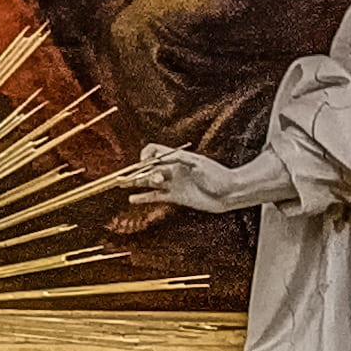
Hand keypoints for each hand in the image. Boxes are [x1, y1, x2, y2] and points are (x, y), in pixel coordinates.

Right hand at [121, 141, 238, 212]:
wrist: (229, 192)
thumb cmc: (217, 175)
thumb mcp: (198, 163)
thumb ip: (180, 159)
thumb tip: (162, 157)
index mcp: (177, 158)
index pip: (154, 151)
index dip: (146, 156)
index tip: (144, 163)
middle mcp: (172, 169)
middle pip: (149, 167)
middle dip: (137, 171)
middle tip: (130, 179)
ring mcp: (173, 183)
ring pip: (149, 182)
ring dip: (135, 182)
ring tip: (121, 184)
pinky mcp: (175, 197)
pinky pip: (155, 196)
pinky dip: (144, 198)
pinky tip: (133, 199)